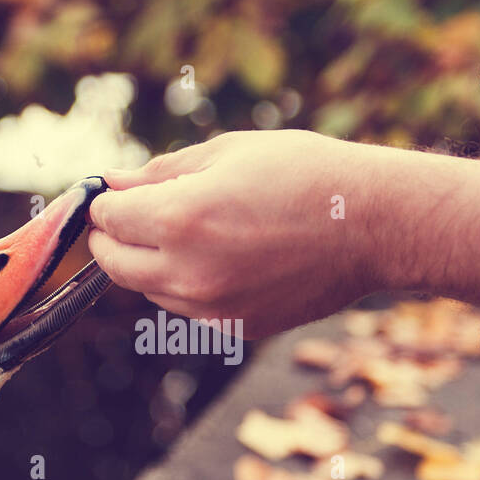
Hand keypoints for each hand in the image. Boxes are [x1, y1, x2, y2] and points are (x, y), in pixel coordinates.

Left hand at [87, 130, 479, 338]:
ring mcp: (212, 307)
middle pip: (113, 264)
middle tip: (136, 214)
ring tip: (196, 230)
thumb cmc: (304, 174)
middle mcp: (187, 272)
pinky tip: (228, 256)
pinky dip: (190, 284)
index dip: (107, 201)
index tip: (118, 192)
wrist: (373, 225)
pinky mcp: (236, 327)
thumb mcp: (227, 153)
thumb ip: (161, 173)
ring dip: (153, 262)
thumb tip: (114, 185)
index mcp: (179, 220)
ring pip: (150, 289)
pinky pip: (190, 307)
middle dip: (115, 237)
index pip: (106, 219)